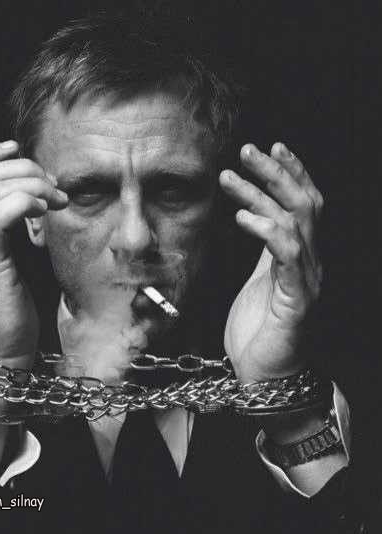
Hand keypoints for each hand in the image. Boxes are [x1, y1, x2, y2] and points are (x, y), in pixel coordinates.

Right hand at [0, 141, 67, 367]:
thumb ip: (10, 235)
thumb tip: (35, 204)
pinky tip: (45, 210)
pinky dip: (25, 202)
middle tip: (53, 186)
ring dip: (31, 183)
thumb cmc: (10, 313)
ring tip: (55, 199)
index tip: (19, 150)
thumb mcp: (7, 266)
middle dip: (22, 168)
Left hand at [219, 142, 322, 383]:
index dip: (291, 174)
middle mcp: (309, 264)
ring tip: (229, 177)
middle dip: (276, 172)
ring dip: (261, 194)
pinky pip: (287, 255)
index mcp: (298, 258)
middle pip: (302, 204)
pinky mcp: (298, 300)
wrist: (265, 379)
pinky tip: (242, 217)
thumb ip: (265, 251)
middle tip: (248, 150)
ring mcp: (307, 281)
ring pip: (294, 222)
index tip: (270, 149)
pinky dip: (265, 230)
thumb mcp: (259, 280)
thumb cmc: (260, 332)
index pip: (303, 206)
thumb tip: (258, 219)